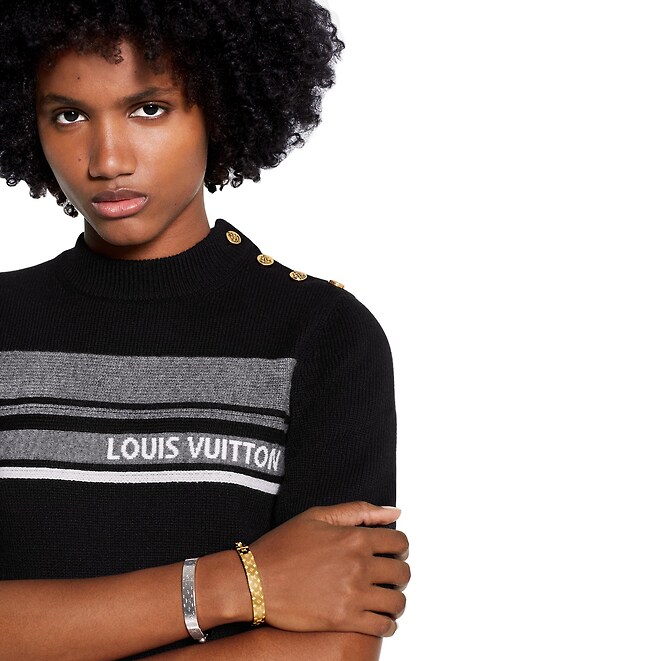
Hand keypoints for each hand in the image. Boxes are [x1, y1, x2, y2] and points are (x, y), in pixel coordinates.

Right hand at [250, 502, 409, 636]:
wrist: (254, 580)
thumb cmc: (283, 546)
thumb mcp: (319, 516)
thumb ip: (359, 511)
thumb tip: (395, 512)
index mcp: (355, 538)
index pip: (400, 543)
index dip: (400, 547)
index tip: (393, 553)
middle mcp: (359, 566)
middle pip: (403, 572)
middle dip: (399, 573)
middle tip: (387, 576)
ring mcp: (353, 594)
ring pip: (397, 602)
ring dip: (395, 600)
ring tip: (384, 598)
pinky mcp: (344, 620)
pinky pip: (383, 626)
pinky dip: (388, 624)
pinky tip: (379, 618)